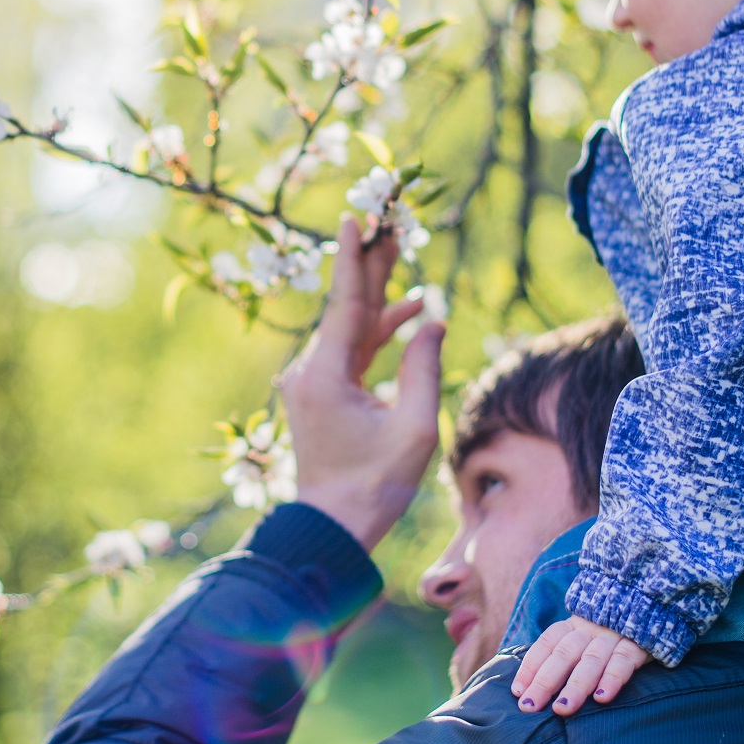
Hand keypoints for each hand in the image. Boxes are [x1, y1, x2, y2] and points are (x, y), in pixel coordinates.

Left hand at [279, 216, 446, 549]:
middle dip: (369, 263)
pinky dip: (377, 332)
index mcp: (326, 375)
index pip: (345, 303)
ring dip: (378, 295)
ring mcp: (313, 382)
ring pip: (350, 326)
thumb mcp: (413, 428)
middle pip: (347, 306)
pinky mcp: (322, 394)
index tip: (352, 217)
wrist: (333, 526)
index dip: (354, 259)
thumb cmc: (375, 484)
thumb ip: (423, 369)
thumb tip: (432, 322)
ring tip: (401, 252)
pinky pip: (351, 350)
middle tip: (386, 219)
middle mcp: (311, 371)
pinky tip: (409, 315)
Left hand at [511, 614, 649, 715]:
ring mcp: (614, 636)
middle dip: (544, 682)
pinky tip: (602, 698)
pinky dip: (611, 679)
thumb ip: (563, 657)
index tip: (517, 692)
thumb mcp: (584, 638)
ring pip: (591, 660)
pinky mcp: (638, 644)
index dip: (530, 667)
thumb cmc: (609, 635)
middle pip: (563, 655)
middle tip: (529, 707)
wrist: (653, 606)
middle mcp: (589, 630)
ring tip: (562, 710)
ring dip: (575, 686)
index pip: (546, 645)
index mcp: (572, 627)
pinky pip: (623, 662)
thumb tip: (531, 688)